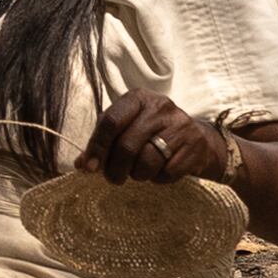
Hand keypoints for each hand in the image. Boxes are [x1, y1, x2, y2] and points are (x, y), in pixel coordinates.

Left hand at [86, 86, 240, 184]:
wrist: (196, 139)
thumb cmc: (152, 133)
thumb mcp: (127, 129)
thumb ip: (103, 142)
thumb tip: (81, 164)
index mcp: (138, 98)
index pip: (111, 121)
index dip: (97, 148)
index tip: (90, 168)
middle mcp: (160, 107)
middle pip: (127, 146)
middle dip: (115, 169)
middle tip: (114, 178)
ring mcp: (180, 125)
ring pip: (146, 162)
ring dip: (137, 175)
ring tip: (139, 172)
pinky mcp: (194, 146)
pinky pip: (166, 173)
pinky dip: (158, 179)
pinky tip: (160, 171)